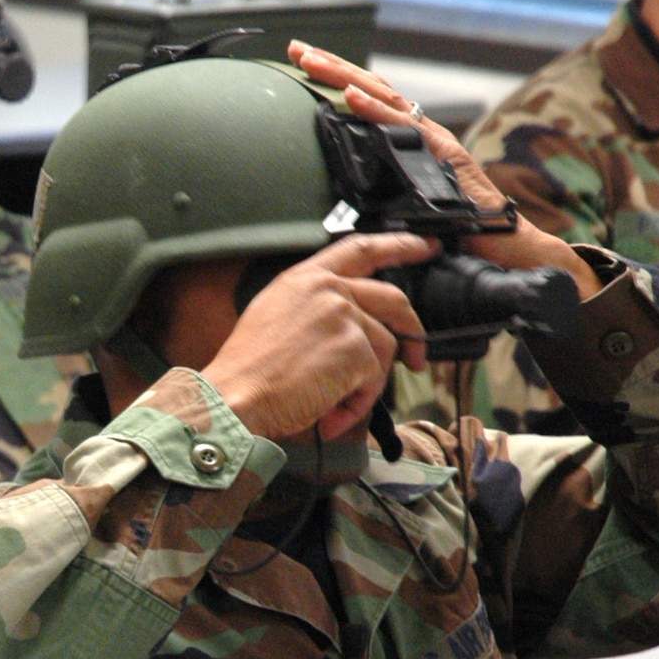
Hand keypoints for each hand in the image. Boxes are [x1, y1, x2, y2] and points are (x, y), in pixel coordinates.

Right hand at [201, 231, 438, 443]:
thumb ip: (315, 308)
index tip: (424, 247)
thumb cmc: (247, 371)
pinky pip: (374, 380)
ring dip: (367, 384)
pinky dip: (356, 403)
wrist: (233, 397)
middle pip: (391, 299)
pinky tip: (330, 413)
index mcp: (304, 279)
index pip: (360, 249)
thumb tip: (353, 328)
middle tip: (417, 358)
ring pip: (385, 348)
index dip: (398, 245)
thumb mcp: (275, 318)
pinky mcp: (355, 348)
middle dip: (412, 330)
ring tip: (335, 405)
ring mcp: (343, 316)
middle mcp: (326, 289)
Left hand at [289, 41, 601, 297]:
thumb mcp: (406, 208)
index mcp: (410, 141)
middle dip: (332, 66)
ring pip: (384, 97)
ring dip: (345, 77)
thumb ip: (381, 193)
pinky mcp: (445, 155)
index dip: (337, 83)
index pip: (369, 101)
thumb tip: (342, 196)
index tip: (302, 66)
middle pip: (372, 88)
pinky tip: (351, 96)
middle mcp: (422, 133)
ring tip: (312, 61)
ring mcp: (434, 140)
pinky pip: (404, 127)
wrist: (504, 249)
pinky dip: (376, 109)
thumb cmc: (458, 233)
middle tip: (296, 49)